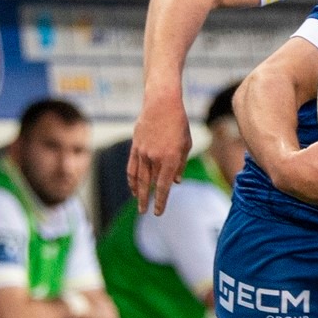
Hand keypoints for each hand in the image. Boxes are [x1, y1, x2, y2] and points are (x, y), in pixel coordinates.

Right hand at [128, 90, 193, 215]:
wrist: (161, 104)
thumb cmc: (178, 124)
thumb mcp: (186, 145)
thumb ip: (180, 165)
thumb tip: (175, 182)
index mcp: (170, 159)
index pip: (163, 186)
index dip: (160, 201)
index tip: (158, 213)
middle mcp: (155, 158)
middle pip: (148, 185)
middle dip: (146, 200)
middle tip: (144, 212)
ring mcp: (143, 152)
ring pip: (138, 177)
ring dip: (137, 192)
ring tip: (138, 203)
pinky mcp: (135, 146)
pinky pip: (131, 166)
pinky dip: (131, 179)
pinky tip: (132, 187)